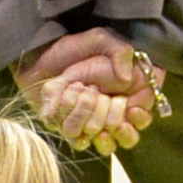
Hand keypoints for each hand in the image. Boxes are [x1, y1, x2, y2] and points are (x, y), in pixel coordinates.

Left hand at [18, 28, 164, 154]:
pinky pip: (76, 140)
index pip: (142, 120)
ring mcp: (90, 124)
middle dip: (112, 117)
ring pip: (101, 143)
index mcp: (126, 97)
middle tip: (103, 96)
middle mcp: (111, 115)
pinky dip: (74, 128)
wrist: (40, 54)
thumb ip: (120, 53)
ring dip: (93, 121)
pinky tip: (71, 110)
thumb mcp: (101, 40)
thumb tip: (127, 78)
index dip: (140, 119)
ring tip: (86, 99)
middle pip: (123, 137)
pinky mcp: (71, 130)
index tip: (131, 107)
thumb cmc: (74, 47)